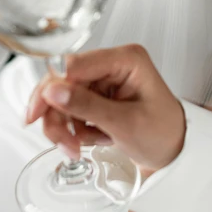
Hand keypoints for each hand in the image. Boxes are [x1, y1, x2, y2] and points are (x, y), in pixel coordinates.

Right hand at [27, 45, 185, 172]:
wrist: (176, 152)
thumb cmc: (162, 134)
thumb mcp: (125, 124)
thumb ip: (87, 106)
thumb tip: (53, 91)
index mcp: (125, 59)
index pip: (73, 65)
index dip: (50, 88)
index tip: (36, 113)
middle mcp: (112, 64)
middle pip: (63, 82)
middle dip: (58, 115)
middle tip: (62, 142)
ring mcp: (104, 79)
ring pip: (62, 97)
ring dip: (64, 126)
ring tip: (76, 148)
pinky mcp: (98, 94)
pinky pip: (70, 108)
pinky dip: (73, 128)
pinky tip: (90, 139)